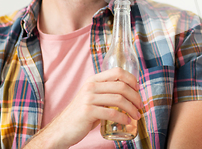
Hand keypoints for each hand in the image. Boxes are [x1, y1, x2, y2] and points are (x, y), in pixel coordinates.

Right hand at [25, 67, 141, 148]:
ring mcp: (88, 98)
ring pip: (119, 99)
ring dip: (132, 108)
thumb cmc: (81, 115)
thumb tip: (130, 94)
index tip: (138, 89)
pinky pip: (111, 112)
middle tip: (140, 106)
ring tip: (136, 115)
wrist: (61, 130)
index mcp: (93, 80)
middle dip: (135, 97)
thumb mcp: (93, 98)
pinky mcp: (88, 111)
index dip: (131, 79)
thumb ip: (107, 93)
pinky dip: (122, 118)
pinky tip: (126, 121)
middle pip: (121, 86)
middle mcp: (91, 86)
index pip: (117, 71)